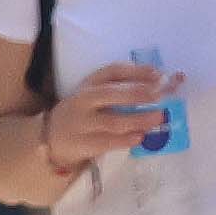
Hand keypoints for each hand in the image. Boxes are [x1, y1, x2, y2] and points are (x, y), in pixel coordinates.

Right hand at [39, 66, 170, 181]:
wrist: (52, 138)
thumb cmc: (84, 113)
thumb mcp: (96, 95)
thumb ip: (124, 89)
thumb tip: (163, 84)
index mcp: (89, 84)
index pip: (112, 71)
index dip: (136, 71)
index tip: (159, 74)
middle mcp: (83, 100)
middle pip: (110, 94)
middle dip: (137, 93)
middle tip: (161, 95)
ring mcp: (82, 123)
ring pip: (112, 121)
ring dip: (139, 119)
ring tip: (159, 117)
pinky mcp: (83, 143)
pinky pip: (107, 142)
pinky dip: (126, 140)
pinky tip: (141, 137)